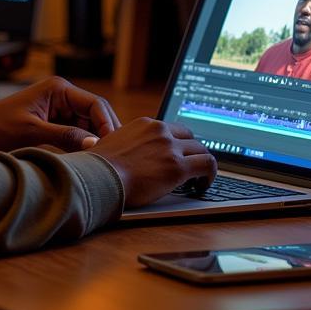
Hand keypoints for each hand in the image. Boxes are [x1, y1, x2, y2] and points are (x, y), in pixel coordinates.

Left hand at [0, 77, 120, 152]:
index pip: (95, 104)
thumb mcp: (32, 133)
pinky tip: (88, 158)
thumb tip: (95, 144)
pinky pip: (77, 131)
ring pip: (88, 124)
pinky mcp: (55, 121)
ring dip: (94, 139)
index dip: (106, 124)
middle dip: (104, 132)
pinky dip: (83, 143)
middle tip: (113, 156)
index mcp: (59, 89)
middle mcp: (62, 95)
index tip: (112, 146)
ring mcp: (59, 108)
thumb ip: (65, 136)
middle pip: (95, 113)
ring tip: (102, 160)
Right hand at [89, 118, 216, 206]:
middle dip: (192, 152)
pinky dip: (210, 175)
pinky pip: (208, 165)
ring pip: (202, 149)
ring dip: (202, 164)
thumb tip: (127, 154)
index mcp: (146, 124)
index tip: (179, 154)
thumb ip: (127, 144)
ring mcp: (170, 148)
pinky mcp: (178, 167)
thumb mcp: (113, 144)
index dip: (178, 143)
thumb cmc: (100, 167)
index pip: (172, 129)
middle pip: (190, 136)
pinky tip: (203, 185)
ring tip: (199, 179)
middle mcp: (160, 131)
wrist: (99, 177)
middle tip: (191, 167)